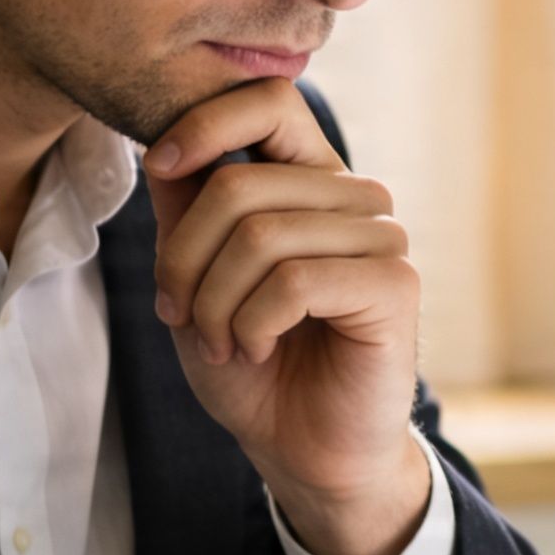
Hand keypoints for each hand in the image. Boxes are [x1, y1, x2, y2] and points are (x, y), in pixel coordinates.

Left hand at [147, 80, 425, 554]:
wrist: (304, 452)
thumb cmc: (256, 366)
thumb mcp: (198, 280)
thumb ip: (187, 212)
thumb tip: (160, 146)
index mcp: (311, 183)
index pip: (270, 102)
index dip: (206, 122)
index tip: (160, 166)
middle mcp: (354, 200)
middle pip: (239, 185)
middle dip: (185, 259)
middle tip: (180, 312)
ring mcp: (381, 240)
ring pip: (261, 236)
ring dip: (216, 302)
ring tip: (223, 342)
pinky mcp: (394, 286)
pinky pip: (294, 282)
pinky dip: (253, 324)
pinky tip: (258, 349)